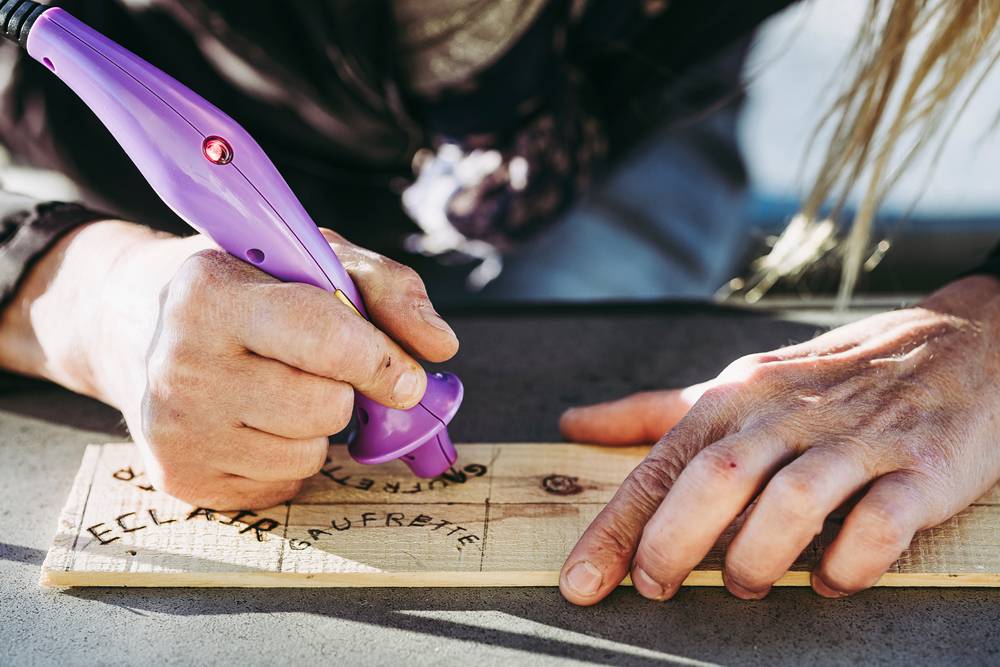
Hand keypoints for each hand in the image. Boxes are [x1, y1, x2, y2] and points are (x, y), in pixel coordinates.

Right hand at [0, 221, 457, 508]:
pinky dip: (287, 455)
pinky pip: (283, 485)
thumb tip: (441, 346)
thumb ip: (388, 289)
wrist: (143, 323)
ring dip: (315, 425)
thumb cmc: (249, 284)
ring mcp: (175, 429)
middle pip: (325, 407)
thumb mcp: (314, 258)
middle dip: (341, 388)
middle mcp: (180, 366)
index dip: (380, 359)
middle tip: (314, 365)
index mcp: (211, 293)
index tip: (404, 373)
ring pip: (308, 454)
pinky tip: (257, 419)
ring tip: (278, 386)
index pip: (323, 339)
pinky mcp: (181, 478)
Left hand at [558, 276, 999, 602]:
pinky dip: (848, 564)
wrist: (962, 341)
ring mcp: (859, 438)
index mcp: (738, 393)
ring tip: (743, 584)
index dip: (616, 528)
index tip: (582, 581)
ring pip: (792, 501)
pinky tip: (828, 581)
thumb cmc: (830, 377)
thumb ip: (652, 412)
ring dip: (756, 557)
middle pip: (716, 478)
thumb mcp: (736, 383)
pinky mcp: (921, 468)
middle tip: (657, 586)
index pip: (661, 465)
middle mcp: (790, 412)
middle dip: (673, 543)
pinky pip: (880, 524)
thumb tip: (573, 424)